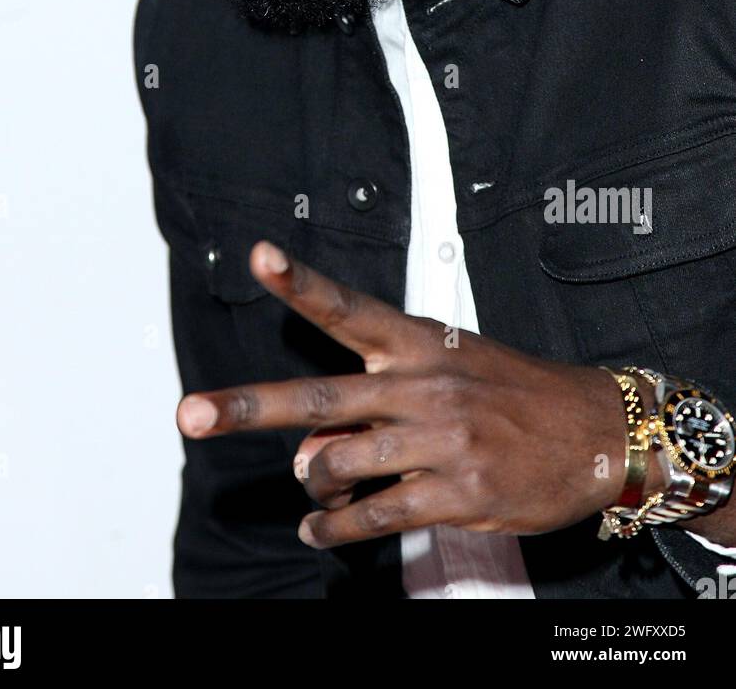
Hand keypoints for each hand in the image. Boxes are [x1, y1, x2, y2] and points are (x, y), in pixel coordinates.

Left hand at [176, 240, 630, 548]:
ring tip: (314, 495)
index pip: (347, 306)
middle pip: (318, 399)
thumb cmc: (511, 393)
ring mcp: (438, 440)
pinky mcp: (455, 493)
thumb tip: (307, 458)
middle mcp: (421, 385)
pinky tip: (323, 529)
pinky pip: (372, 515)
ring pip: (338, 465)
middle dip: (247, 407)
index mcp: (418, 342)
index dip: (299, 281)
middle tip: (190, 415)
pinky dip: (336, 528)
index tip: (259, 254)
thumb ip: (370, 410)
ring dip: (313, 485)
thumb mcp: (445, 377)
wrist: (594, 430)